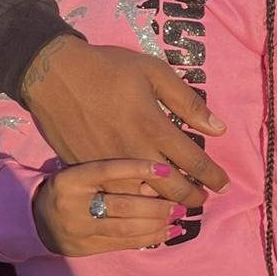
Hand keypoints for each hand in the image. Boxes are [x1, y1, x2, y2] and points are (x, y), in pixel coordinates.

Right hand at [19, 35, 228, 202]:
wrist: (53, 75)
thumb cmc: (108, 69)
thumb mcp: (154, 73)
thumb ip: (188, 102)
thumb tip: (218, 129)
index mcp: (154, 128)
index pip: (194, 162)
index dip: (213, 177)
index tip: (224, 185)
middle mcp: (134, 153)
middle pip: (173, 189)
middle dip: (193, 198)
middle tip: (203, 200)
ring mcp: (110, 167)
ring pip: (145, 200)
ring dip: (166, 206)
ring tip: (178, 206)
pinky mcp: (89, 171)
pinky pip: (118, 196)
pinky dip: (136, 203)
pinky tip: (145, 203)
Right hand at [32, 158, 185, 255]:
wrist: (36, 219)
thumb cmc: (71, 189)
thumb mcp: (83, 174)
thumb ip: (114, 175)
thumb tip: (158, 177)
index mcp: (71, 179)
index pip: (108, 170)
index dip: (138, 169)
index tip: (166, 170)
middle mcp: (72, 204)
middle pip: (122, 205)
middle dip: (156, 206)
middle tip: (180, 203)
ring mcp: (78, 229)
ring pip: (125, 228)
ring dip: (157, 224)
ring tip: (178, 218)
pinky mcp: (86, 248)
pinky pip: (123, 243)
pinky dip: (149, 238)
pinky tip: (168, 232)